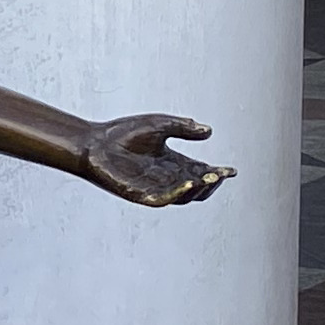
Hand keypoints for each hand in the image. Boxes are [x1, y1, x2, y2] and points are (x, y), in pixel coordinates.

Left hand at [78, 114, 229, 207]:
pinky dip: (178, 194)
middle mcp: (166, 178)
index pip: (201, 171)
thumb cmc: (122, 134)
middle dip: (212, 182)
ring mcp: (154, 188)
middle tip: (220, 173)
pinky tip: (189, 184)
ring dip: (199, 189)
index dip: (217, 173)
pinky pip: (164, 200)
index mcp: (172, 162)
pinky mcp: (140, 195)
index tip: (231, 170)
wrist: (92, 143)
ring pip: (184, 196)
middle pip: (197, 186)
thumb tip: (209, 131)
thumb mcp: (159, 125)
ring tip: (208, 177)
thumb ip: (183, 128)